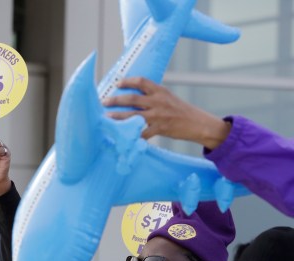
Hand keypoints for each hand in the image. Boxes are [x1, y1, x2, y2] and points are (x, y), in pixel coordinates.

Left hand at [102, 77, 230, 148]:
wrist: (198, 123)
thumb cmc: (181, 111)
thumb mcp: (168, 98)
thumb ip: (153, 96)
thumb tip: (134, 96)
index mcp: (161, 91)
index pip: (141, 81)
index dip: (127, 81)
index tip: (116, 83)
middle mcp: (158, 101)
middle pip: (132, 98)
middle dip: (116, 100)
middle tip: (104, 101)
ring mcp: (159, 116)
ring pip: (133, 115)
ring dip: (118, 116)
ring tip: (107, 117)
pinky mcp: (160, 129)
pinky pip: (142, 133)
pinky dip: (132, 135)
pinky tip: (122, 137)